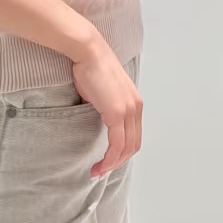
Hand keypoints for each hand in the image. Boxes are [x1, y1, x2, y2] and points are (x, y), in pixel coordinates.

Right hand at [71, 34, 142, 176]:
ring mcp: (128, 110)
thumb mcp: (102, 91)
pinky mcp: (117, 112)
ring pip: (127, 147)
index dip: (123, 151)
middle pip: (134, 144)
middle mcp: (136, 107)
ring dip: (113, 164)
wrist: (87, 51)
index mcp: (134, 102)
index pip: (134, 134)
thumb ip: (104, 105)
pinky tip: (100, 165)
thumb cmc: (90, 67)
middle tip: (102, 170)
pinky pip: (117, 144)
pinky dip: (110, 158)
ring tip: (98, 171)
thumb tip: (97, 117)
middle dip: (119, 161)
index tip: (108, 160)